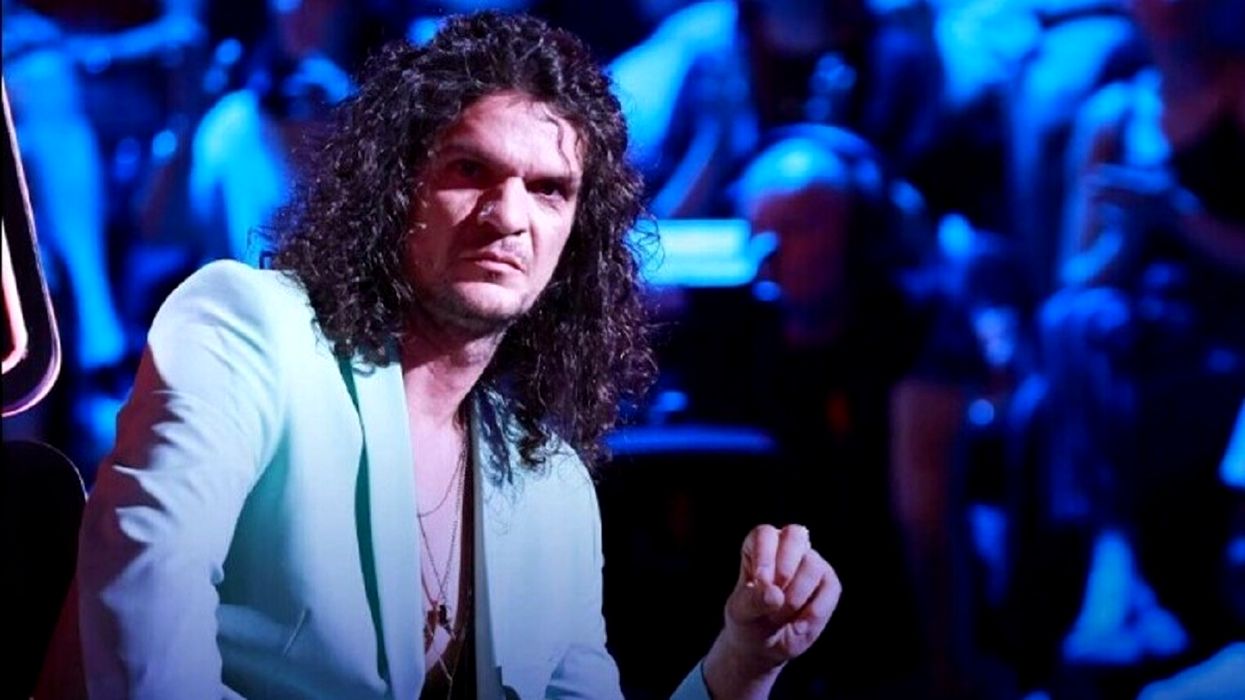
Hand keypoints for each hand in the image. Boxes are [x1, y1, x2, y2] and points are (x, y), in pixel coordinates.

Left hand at [703, 524, 841, 698]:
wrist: (765, 644)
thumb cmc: (749, 619)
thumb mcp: (741, 613)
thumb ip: (753, 601)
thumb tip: (776, 595)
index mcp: (760, 545)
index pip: (765, 534)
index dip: (764, 555)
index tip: (760, 581)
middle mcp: (788, 547)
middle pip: (795, 535)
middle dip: (785, 569)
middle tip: (775, 597)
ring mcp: (811, 563)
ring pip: (813, 564)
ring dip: (795, 597)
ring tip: (779, 618)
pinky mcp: (829, 583)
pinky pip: (830, 588)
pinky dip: (814, 611)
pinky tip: (798, 626)